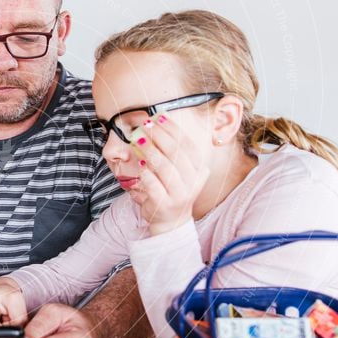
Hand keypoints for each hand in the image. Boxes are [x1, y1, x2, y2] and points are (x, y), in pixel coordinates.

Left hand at [130, 114, 209, 235]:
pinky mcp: (165, 204)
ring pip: (165, 168)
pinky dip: (146, 174)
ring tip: (139, 140)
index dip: (173, 129)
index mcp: (198, 169)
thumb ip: (170, 152)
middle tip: (146, 124)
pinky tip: (140, 165)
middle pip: (176, 154)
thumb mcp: (178, 170)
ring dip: (151, 151)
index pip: (188, 145)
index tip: (159, 116)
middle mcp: (192, 181)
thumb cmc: (171, 189)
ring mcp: (180, 194)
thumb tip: (155, 125)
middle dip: (160, 136)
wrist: (171, 220)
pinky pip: (154, 185)